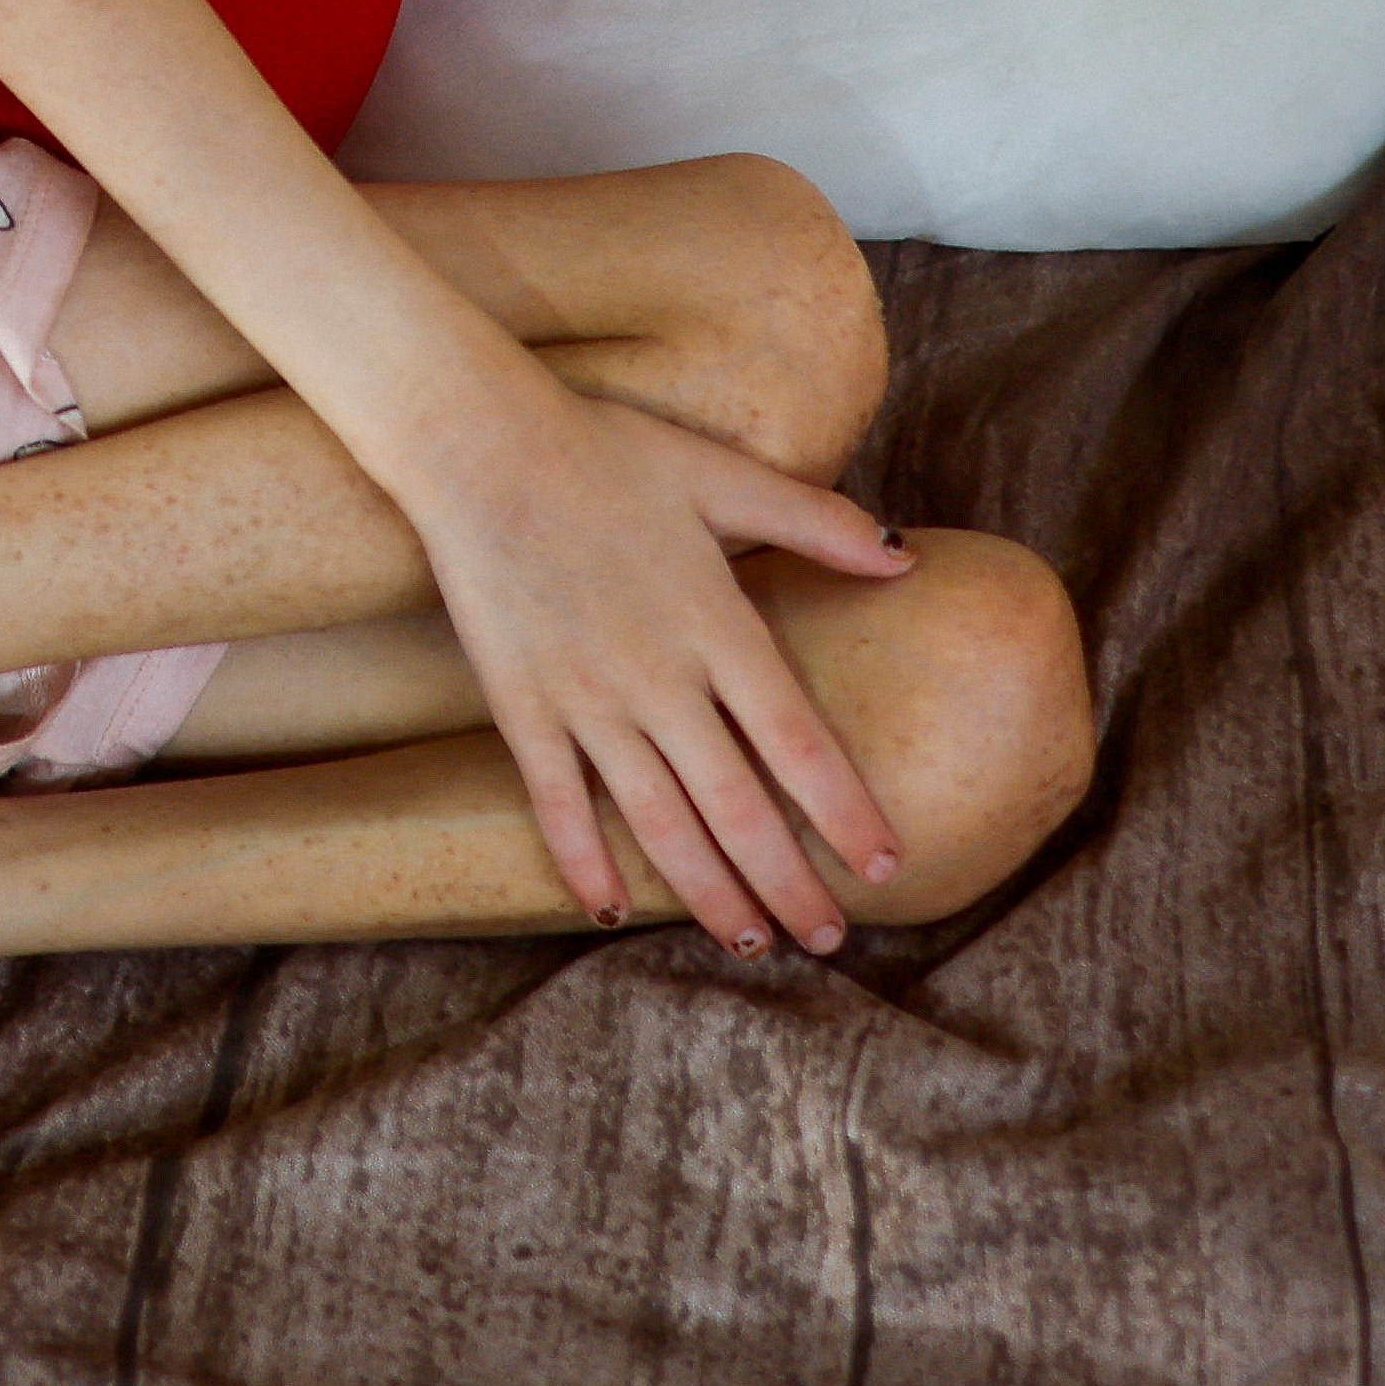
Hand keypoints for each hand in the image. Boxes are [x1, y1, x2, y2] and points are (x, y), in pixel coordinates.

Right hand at [399, 381, 914, 952]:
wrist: (479, 443)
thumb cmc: (607, 451)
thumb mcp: (723, 474)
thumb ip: (817, 523)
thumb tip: (905, 562)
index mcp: (716, 624)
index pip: (798, 743)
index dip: (845, 811)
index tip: (886, 866)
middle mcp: (657, 677)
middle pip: (737, 806)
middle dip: (788, 883)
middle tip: (829, 939)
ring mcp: (585, 698)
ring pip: (657, 821)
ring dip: (706, 891)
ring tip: (747, 941)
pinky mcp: (521, 704)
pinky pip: (555, 800)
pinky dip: (580, 860)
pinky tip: (606, 909)